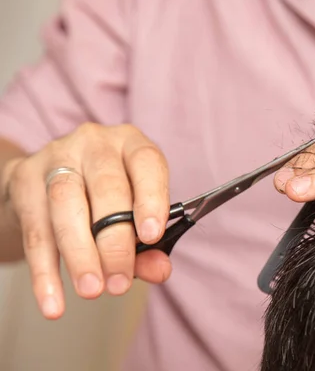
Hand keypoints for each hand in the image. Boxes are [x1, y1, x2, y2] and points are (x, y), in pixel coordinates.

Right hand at [1, 123, 171, 318]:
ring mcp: (56, 157)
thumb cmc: (104, 198)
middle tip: (119, 282)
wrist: (47, 183)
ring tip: (91, 290)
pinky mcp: (23, 179)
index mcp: (130, 144)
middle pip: (106, 188)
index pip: (146, 162)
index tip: (152, 236)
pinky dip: (45, 271)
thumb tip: (161, 270)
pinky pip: (35, 230)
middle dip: (114, 241)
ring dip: (80, 254)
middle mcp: (94, 143)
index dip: (151, 199)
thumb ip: (149, 244)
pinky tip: (53, 301)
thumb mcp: (133, 212)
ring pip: (66, 204)